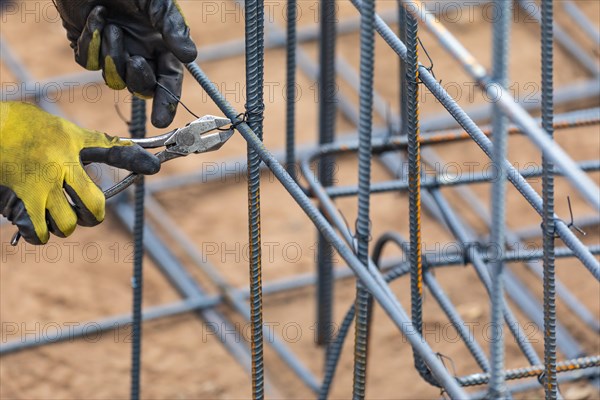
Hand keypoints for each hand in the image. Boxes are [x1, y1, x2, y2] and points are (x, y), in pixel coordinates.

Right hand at [0, 101, 159, 244]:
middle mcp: (56, 171)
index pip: (110, 154)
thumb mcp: (66, 131)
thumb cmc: (30, 129)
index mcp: (71, 151)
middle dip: (91, 216)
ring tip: (55, 212)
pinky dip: (38, 234)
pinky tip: (37, 222)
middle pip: (91, 211)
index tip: (155, 165)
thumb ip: (98, 144)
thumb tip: (134, 147)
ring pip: (65, 226)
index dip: (135, 159)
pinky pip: (36, 233)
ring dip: (62, 225)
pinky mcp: (15, 203)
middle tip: (82, 210)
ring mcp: (35, 189)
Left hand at [54, 0, 197, 127]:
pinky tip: (95, 16)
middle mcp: (139, 53)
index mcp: (160, 46)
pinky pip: (88, 61)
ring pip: (113, 77)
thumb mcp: (157, 4)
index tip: (161, 120)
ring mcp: (113, 52)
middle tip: (135, 60)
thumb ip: (173, 30)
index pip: (168, 82)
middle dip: (138, 80)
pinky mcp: (88, 48)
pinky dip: (90, 41)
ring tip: (110, 24)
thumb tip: (190, 57)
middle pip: (142, 87)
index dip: (167, 103)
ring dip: (111, 54)